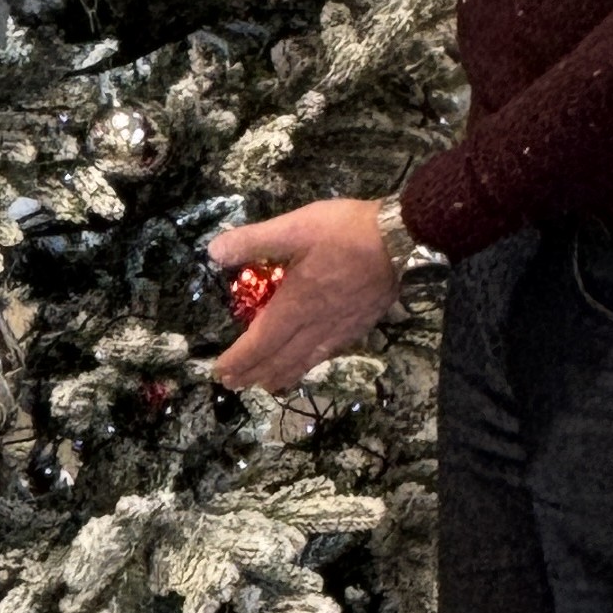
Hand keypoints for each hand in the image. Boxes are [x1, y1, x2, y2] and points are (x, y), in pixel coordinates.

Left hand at [206, 198, 395, 391]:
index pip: (260, 342)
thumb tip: (213, 252)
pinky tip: (307, 365)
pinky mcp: (359, 326)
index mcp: (296, 304)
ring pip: (304, 361)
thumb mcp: (294, 226)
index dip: (239, 359)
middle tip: (233, 384)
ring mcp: (339, 328)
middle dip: (254, 373)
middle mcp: (316, 324)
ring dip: (280, 375)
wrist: (399, 239)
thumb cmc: (345, 231)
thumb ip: (253, 241)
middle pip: (280, 358)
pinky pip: (327, 354)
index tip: (220, 372)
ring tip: (265, 385)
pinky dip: (309, 365)